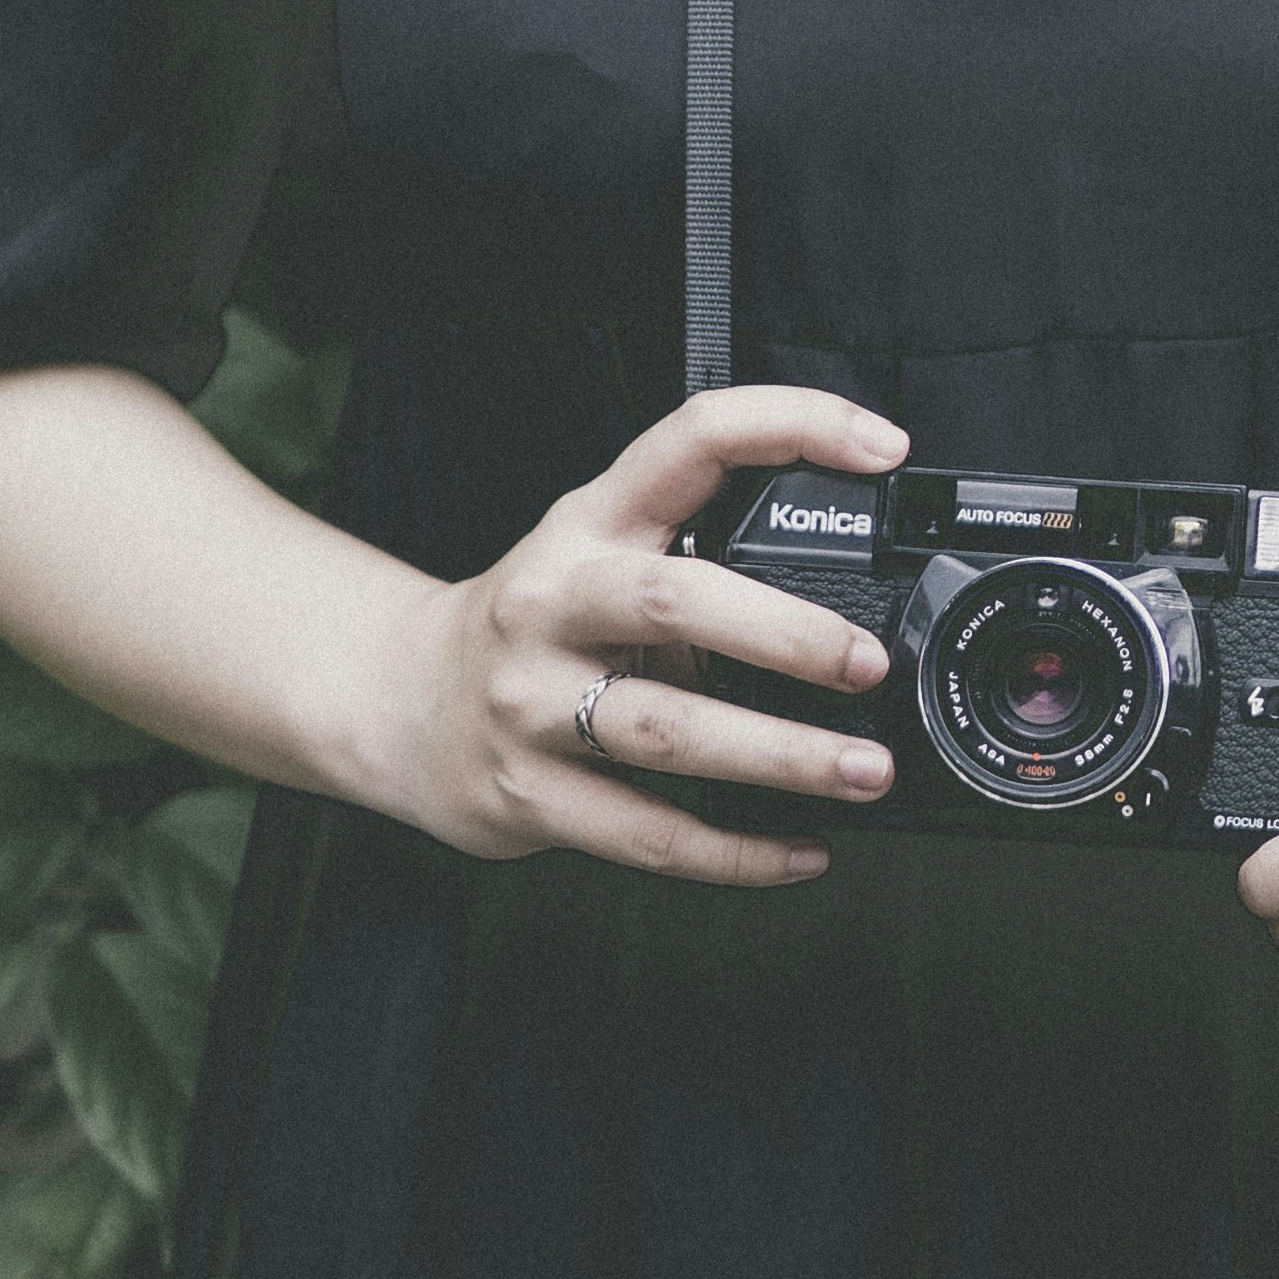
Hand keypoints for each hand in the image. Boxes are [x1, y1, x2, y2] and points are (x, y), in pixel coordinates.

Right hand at [356, 386, 911, 885]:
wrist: (398, 703)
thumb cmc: (534, 628)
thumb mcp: (598, 555)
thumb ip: (698, 558)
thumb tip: (852, 609)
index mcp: (590, 523)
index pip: (692, 439)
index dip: (792, 425)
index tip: (880, 448)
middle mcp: (554, 601)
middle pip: (675, 600)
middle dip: (786, 635)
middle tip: (866, 664)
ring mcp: (533, 701)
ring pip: (667, 731)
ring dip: (780, 758)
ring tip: (860, 768)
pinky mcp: (528, 794)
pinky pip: (648, 834)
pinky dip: (735, 853)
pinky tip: (799, 851)